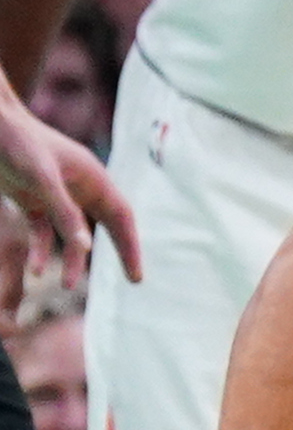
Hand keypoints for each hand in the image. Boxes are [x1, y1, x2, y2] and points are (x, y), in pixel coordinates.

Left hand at [0, 91, 135, 298]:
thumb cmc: (17, 143)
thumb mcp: (42, 179)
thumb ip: (64, 213)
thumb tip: (86, 248)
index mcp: (93, 178)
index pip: (121, 216)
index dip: (131, 245)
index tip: (136, 275)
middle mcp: (79, 187)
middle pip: (107, 225)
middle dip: (118, 252)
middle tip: (132, 280)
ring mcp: (56, 194)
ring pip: (72, 233)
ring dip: (71, 259)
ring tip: (67, 286)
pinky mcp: (32, 199)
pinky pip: (42, 231)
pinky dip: (40, 250)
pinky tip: (35, 270)